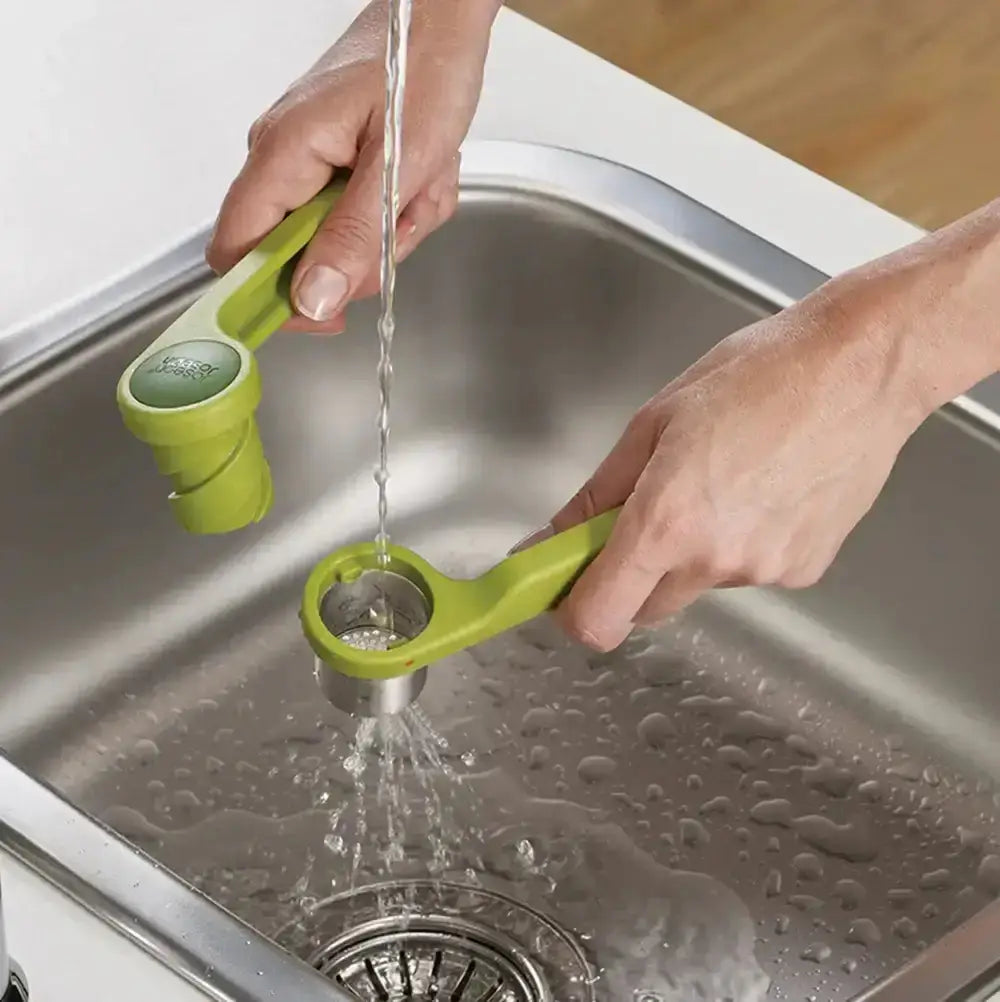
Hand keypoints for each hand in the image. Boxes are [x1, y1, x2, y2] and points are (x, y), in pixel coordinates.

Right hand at [206, 0, 497, 331]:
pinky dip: (396, 208)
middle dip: (364, 256)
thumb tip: (312, 298)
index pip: (237, 253)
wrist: (439, 13)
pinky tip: (420, 177)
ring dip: (392, 229)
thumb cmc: (419, 63)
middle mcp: (281, 160)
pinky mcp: (332, 160)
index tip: (326, 316)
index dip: (272, 298)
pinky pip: (357, 214)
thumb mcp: (398, 164)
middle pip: (299, 256)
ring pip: (338, 239)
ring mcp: (306, 160)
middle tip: (406, 221)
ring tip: (423, 184)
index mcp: (281, 156)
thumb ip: (352, 237)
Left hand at [524, 273, 930, 651]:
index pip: (597, 620)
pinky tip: (763, 491)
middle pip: (645, 608)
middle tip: (643, 514)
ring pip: (698, 585)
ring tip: (723, 481)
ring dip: (691, 553)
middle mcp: (715, 561)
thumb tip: (553, 540)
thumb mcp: (653, 423)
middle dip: (631, 575)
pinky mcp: (804, 570)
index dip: (573, 609)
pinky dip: (741, 544)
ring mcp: (764, 571)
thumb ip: (597, 495)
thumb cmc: (759, 376)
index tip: (567, 585)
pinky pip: (748, 572)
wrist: (862, 368)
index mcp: (666, 523)